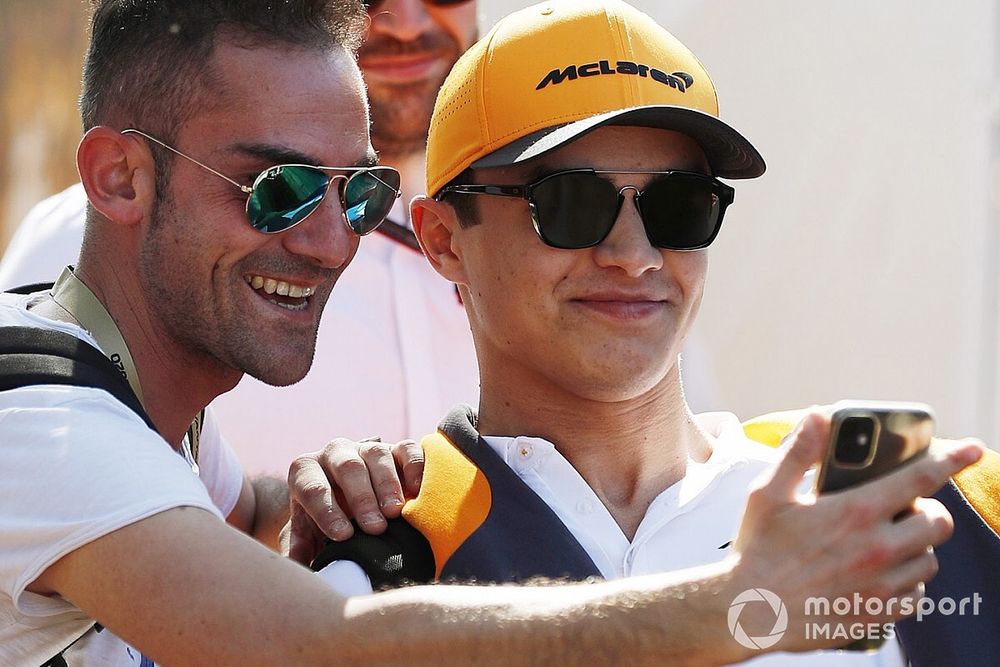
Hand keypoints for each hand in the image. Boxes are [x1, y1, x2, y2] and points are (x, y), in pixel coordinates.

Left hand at [283, 437, 424, 564]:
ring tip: (396, 513)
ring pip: (377, 454)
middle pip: (347, 467)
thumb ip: (297, 551)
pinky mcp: (397, 450)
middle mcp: (335, 453)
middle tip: (375, 528)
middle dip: (361, 498)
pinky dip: (414, 466)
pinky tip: (418, 491)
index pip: (312, 487)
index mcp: (306, 471)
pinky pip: (407, 449)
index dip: (327, 511)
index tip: (343, 536)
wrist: (349, 505)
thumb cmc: (324, 524)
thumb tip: (298, 573)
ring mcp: (367, 448)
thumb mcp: (305, 537)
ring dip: (387, 484)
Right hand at [729, 411, 982, 652]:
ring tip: (886, 542)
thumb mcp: (768, 493)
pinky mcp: (879, 613)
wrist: (752, 611)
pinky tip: (880, 574)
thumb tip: (817, 416)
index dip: (951, 458)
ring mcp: (882, 584)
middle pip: (938, 523)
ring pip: (929, 560)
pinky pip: (916, 594)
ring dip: (916, 546)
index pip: (920, 478)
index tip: (972, 448)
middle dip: (927, 511)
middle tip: (901, 510)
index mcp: (855, 512)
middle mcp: (878, 548)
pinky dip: (907, 581)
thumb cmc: (758, 549)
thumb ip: (798, 452)